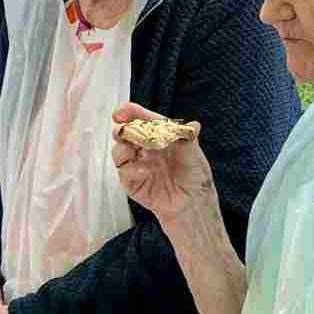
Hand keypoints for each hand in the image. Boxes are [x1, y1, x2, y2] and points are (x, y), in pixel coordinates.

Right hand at [111, 106, 216, 225]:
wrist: (193, 201)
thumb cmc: (194, 174)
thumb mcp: (194, 153)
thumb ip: (189, 139)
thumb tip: (194, 126)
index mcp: (158, 134)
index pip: (141, 119)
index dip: (130, 112)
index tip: (122, 111)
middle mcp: (145, 147)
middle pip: (125, 133)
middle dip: (122, 130)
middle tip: (124, 131)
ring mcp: (137, 164)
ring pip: (119, 151)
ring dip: (123, 149)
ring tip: (134, 151)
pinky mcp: (132, 182)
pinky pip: (124, 173)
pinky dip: (130, 170)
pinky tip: (144, 171)